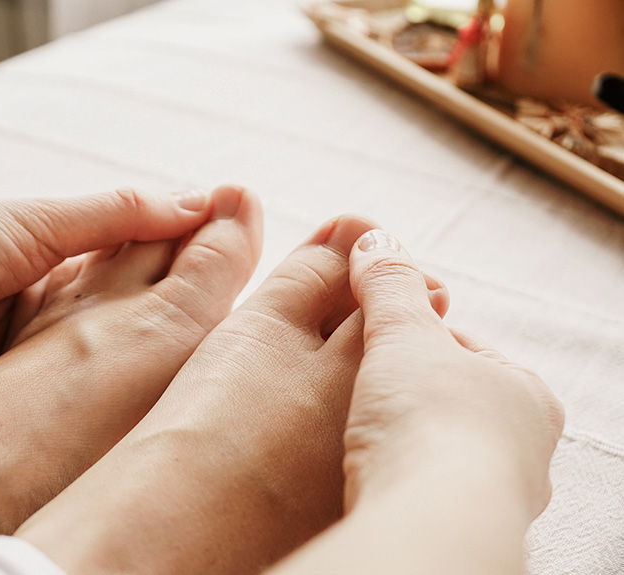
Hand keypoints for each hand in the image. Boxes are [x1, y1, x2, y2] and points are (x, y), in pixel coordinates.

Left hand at [0, 189, 210, 406]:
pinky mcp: (10, 384)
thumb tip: (197, 202)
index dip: (178, 256)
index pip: (133, 251)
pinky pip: (62, 389)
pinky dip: (92, 392)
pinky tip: (133, 398)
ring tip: (191, 364)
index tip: (231, 261)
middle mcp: (47, 295)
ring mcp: (30, 342)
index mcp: (53, 249)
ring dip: (133, 356)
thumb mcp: (41, 221)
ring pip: (98, 351)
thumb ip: (118, 216)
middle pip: (123, 305)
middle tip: (223, 323)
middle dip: (166, 312)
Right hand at [343, 229, 564, 519]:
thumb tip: (374, 238)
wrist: (428, 520)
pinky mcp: (460, 526)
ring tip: (353, 430)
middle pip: (447, 399)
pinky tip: (365, 470)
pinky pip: (421, 487)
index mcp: (523, 391)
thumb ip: (389, 286)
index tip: (369, 336)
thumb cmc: (430, 423)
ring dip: (398, 436)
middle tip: (356, 386)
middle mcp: (522, 447)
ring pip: (435, 448)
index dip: (407, 335)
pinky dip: (394, 473)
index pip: (458, 347)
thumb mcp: (402, 334)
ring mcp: (495, 493)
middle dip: (402, 390)